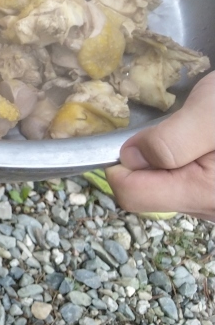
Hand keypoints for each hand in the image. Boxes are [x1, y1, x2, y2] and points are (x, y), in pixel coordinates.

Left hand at [106, 73, 214, 221]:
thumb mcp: (213, 113)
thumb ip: (170, 139)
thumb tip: (128, 158)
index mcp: (206, 195)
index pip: (132, 195)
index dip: (119, 164)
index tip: (135, 137)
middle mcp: (214, 211)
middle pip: (151, 192)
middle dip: (154, 160)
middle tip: (185, 128)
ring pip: (172, 187)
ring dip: (175, 160)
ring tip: (207, 134)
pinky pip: (194, 184)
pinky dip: (193, 163)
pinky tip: (213, 145)